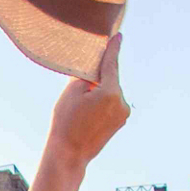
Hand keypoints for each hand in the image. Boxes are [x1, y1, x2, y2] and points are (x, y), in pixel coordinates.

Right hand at [45, 34, 129, 169]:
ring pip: (110, 91)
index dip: (113, 48)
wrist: (69, 154)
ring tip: (81, 107)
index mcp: (111, 92)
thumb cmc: (65, 122)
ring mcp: (123, 113)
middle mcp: (122, 102)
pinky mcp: (121, 121)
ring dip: (99, 91)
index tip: (118, 36)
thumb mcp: (72, 92)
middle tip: (79, 88)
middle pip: (110, 79)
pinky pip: (111, 103)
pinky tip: (88, 113)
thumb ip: (87, 75)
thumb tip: (95, 68)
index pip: (111, 64)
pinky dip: (102, 101)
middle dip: (97, 77)